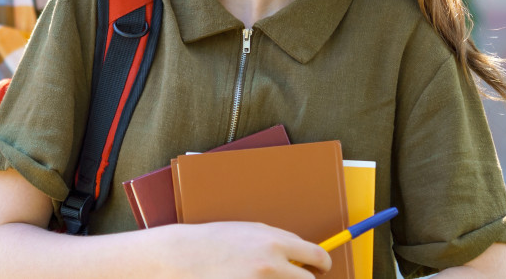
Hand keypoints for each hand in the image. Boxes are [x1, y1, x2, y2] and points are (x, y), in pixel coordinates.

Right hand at [159, 221, 330, 278]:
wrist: (182, 256)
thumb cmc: (213, 241)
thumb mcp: (248, 232)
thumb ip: (276, 243)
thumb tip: (300, 254)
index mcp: (274, 241)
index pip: (317, 255)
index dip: (323, 264)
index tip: (321, 268)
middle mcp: (271, 263)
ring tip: (267, 278)